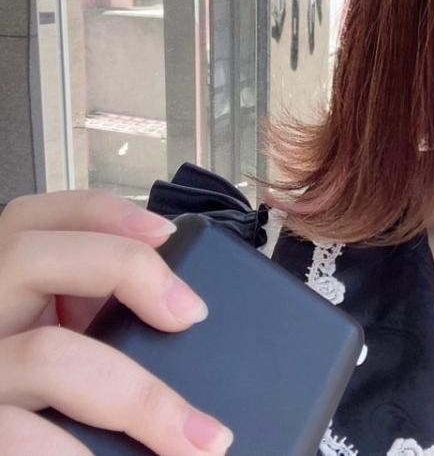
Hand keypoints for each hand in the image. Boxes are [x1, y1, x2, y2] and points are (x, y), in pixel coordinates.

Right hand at [0, 190, 233, 454]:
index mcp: (2, 297)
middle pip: (27, 257)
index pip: (29, 221)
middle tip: (193, 316)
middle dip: (126, 269)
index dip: (98, 212)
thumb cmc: (46, 413)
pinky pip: (22, 438)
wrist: (20, 455)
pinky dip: (82, 453)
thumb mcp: (63, 349)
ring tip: (201, 441)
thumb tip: (181, 311)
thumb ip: (95, 319)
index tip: (165, 231)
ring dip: (142, 399)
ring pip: (45, 356)